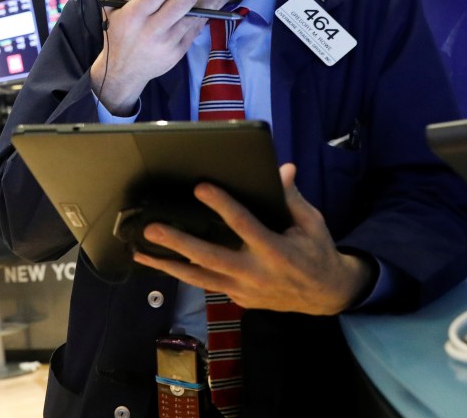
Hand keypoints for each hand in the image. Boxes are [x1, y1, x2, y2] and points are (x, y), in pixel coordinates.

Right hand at [90, 0, 233, 114]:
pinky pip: (196, 28)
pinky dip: (209, 13)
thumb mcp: (110, 5)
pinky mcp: (178, 51)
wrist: (122, 72)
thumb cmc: (117, 33)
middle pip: (183, 0)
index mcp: (135, 14)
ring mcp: (167, 41)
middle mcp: (152, 28)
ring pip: (194, 15)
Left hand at [132, 164, 373, 314]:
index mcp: (277, 251)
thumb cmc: (317, 252)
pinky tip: (159, 264)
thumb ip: (291, 197)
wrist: (327, 295)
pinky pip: (206, 285)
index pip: (244, 225)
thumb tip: (281, 168)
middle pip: (210, 257)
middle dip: (179, 243)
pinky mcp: (238, 299)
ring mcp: (244, 290)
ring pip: (199, 278)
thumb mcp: (312, 223)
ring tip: (140, 253)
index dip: (222, 205)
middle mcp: (256, 274)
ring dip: (168, 265)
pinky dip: (182, 275)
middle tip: (151, 229)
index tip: (200, 187)